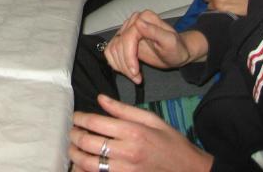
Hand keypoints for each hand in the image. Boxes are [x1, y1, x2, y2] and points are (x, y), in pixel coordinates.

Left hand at [69, 95, 212, 171]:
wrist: (190, 170)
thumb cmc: (171, 143)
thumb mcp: (151, 119)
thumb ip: (123, 109)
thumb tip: (100, 98)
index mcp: (133, 131)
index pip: (96, 122)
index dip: (80, 118)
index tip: (75, 117)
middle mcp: (127, 152)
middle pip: (88, 143)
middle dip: (74, 136)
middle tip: (72, 132)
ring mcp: (126, 170)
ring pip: (89, 164)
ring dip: (76, 156)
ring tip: (73, 149)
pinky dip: (87, 171)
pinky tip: (83, 165)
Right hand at [103, 11, 203, 83]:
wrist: (176, 54)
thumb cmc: (176, 49)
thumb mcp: (170, 42)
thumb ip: (155, 31)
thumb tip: (138, 23)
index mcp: (144, 18)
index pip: (127, 37)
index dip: (129, 56)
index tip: (136, 72)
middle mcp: (132, 21)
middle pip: (118, 44)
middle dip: (125, 64)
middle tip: (136, 78)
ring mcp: (125, 30)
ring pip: (112, 49)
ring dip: (120, 66)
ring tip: (134, 76)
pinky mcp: (122, 40)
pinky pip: (110, 51)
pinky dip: (115, 63)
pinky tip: (126, 71)